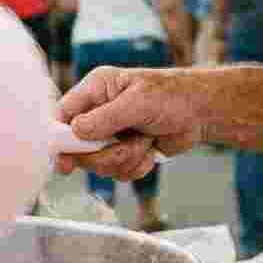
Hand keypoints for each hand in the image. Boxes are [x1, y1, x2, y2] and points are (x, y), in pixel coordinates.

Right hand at [55, 66, 203, 179]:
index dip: (60, 140)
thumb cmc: (173, 96)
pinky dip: (138, 165)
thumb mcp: (138, 103)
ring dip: (127, 158)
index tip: (64, 163)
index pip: (64, 116)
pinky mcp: (125, 151)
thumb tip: (76, 131)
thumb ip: (105, 118)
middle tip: (128, 143)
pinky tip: (151, 149)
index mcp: (96, 90)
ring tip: (146, 140)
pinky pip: (119, 172)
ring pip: (100, 164)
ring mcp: (112, 135)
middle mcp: (99, 112)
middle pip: (79, 148)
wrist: (202, 112)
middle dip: (106, 153)